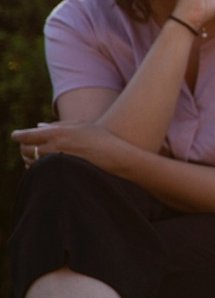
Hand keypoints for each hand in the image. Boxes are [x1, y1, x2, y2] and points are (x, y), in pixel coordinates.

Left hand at [12, 122, 129, 171]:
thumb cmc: (101, 139)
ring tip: (36, 157)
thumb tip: (38, 126)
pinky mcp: (60, 172)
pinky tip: (44, 166)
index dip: (18, 135)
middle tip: (27, 147)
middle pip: (25, 148)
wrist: (116, 157)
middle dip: (24, 148)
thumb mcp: (82, 126)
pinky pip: (40, 171)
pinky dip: (38, 168)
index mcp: (57, 132)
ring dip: (30, 159)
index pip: (27, 134)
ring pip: (31, 161)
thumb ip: (58, 124)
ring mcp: (57, 161)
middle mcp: (54, 146)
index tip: (15, 136)